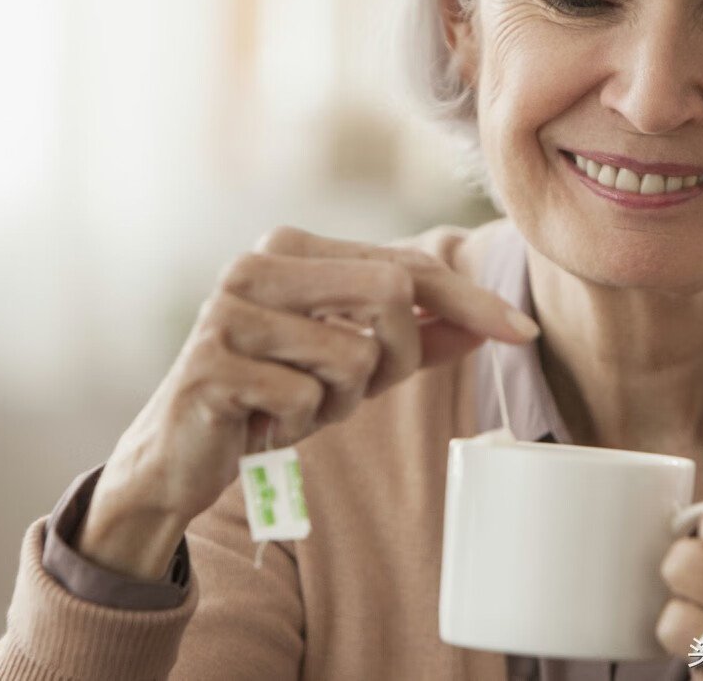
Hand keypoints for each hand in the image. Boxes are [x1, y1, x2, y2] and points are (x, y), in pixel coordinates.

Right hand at [76, 226, 539, 577]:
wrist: (178, 455)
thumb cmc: (271, 399)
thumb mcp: (354, 365)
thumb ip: (420, 338)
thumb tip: (495, 323)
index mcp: (291, 247)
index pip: (407, 265)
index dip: (472, 301)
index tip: (524, 333)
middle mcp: (257, 264)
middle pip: (393, 293)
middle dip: (400, 355)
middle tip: (353, 390)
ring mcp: (228, 310)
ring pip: (354, 355)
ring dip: (340, 400)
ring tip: (294, 404)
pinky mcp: (212, 364)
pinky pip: (306, 401)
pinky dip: (299, 427)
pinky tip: (262, 424)